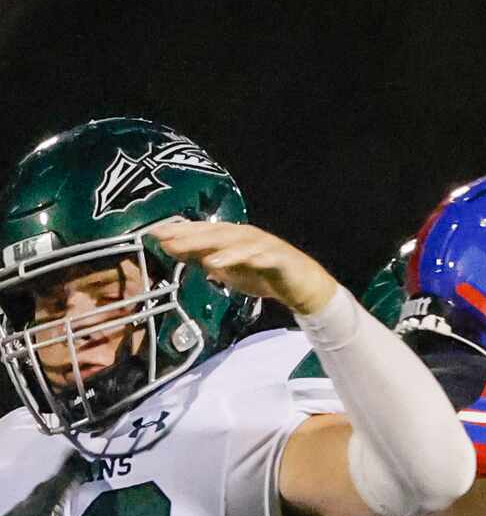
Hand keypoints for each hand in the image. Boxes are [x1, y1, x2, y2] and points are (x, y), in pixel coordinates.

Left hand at [147, 217, 339, 317]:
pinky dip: (244, 259)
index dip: (178, 231)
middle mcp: (245, 235)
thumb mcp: (225, 268)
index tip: (152, 233)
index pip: (201, 230)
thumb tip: (169, 248)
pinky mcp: (278, 258)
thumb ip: (199, 257)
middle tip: (165, 240)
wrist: (303, 285)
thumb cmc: (263, 275)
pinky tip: (225, 266)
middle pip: (214, 233)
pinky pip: (260, 258)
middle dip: (190, 236)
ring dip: (215, 248)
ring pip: (235, 243)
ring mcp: (263, 246)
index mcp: (231, 236)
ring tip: (195, 255)